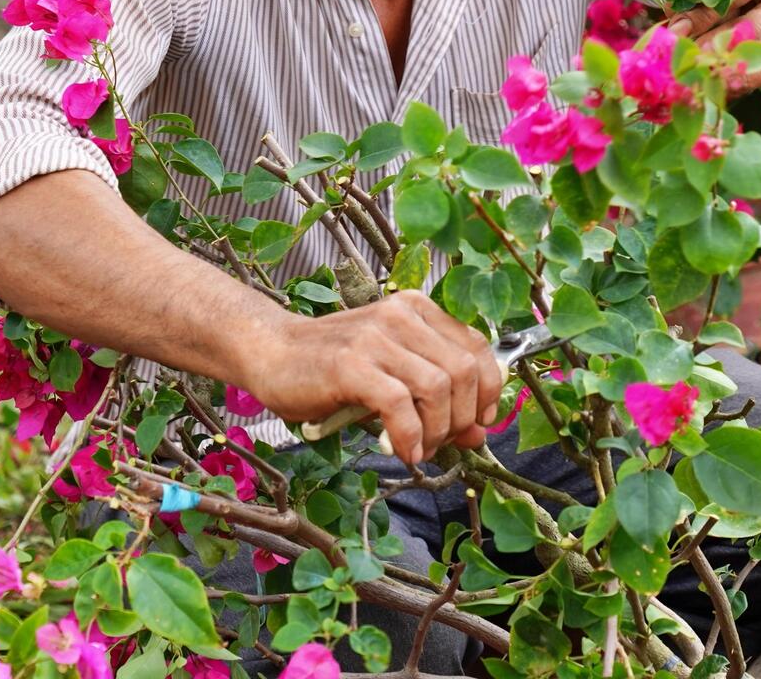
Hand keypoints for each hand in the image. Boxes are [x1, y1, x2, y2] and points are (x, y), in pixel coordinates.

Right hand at [241, 292, 503, 467]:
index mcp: (416, 309)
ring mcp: (375, 338)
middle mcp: (401, 315)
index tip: (479, 421)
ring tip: (420, 449)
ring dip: (437, 431)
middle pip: (464, 371)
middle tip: (441, 444)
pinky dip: (410, 435)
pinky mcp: (350, 364)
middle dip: (462, 418)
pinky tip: (403, 451)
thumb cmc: (331, 368)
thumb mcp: (392, 378)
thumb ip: (436, 399)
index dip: (489, 390)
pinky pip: (399, 403)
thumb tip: (479, 433)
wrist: (271, 352)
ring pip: (438, 387)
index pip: (477, 348)